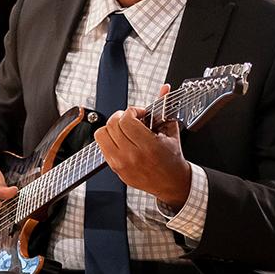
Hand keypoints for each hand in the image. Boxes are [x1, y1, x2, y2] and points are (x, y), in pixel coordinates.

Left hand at [95, 84, 191, 208]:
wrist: (172, 184)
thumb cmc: (172, 160)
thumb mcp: (171, 132)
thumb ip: (164, 108)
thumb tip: (164, 90)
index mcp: (148, 146)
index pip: (126, 119)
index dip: (132, 111)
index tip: (140, 113)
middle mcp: (132, 156)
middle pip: (112, 124)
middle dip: (121, 116)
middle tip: (131, 119)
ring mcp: (121, 164)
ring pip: (101, 135)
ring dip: (111, 127)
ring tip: (123, 129)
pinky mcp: (115, 169)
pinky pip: (102, 147)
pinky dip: (109, 139)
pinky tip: (121, 140)